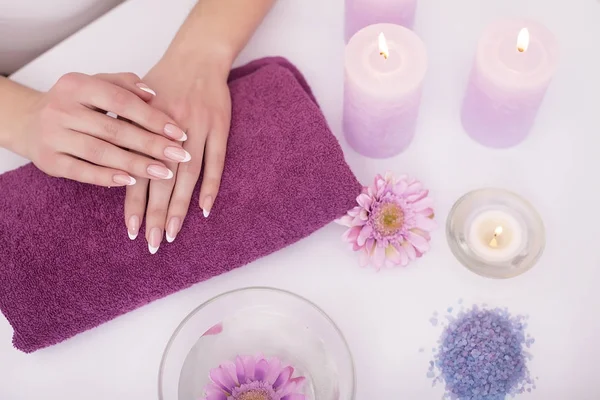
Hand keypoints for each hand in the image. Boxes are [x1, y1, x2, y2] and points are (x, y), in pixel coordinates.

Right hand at [16, 72, 190, 186]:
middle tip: (180, 155)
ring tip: (164, 173)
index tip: (179, 132)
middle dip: (151, 144)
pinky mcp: (49, 160)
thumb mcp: (95, 84)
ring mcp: (53, 135)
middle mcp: (62, 108)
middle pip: (114, 130)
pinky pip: (82, 171)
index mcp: (76, 84)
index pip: (121, 101)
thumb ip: (124, 84)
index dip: (153, 117)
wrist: (29, 121)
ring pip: (100, 152)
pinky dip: (107, 177)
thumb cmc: (74, 103)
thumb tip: (154, 94)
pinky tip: (131, 181)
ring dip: (135, 164)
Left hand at [124, 57, 231, 252]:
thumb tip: (112, 163)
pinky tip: (205, 210)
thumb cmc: (163, 82)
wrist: (196, 58)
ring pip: (187, 176)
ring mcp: (197, 131)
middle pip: (161, 181)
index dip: (134, 203)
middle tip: (152, 242)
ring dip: (180, 207)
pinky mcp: (219, 128)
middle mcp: (170, 132)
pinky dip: (211, 186)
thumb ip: (124, 131)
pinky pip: (216, 162)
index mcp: (146, 127)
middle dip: (155, 214)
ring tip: (172, 233)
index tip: (131, 230)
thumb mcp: (136, 102)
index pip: (137, 173)